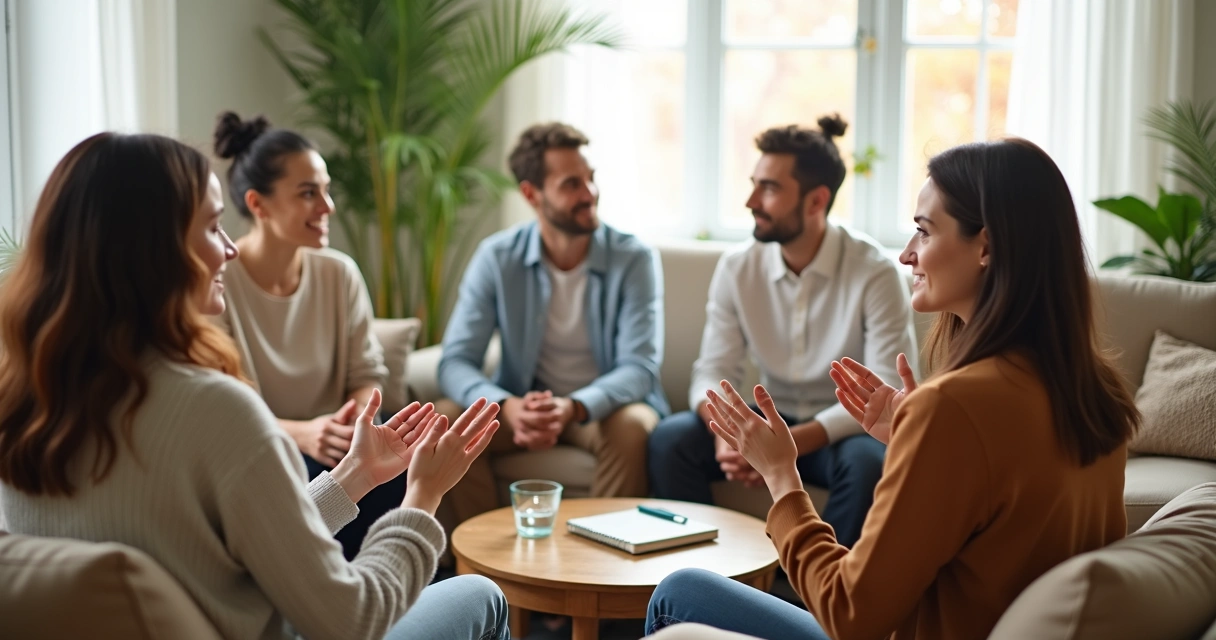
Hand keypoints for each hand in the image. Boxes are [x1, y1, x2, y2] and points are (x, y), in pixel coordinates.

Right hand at [292, 400, 358, 466]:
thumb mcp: (330, 418)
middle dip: (356, 447)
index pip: (348, 432)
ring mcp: (321, 448)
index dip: (358, 435)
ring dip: (350, 456)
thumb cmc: (320, 426)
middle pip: (345, 445)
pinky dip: (340, 462)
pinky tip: (347, 461)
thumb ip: (343, 412)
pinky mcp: (319, 457)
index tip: (364, 436)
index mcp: (329, 426)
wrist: (299, 435)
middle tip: (364, 448)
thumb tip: (354, 402)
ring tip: (358, 455)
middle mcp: (324, 437)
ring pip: (340, 455)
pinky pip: (333, 462)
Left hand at [331, 391, 435, 501]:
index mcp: (386, 431)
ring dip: (427, 424)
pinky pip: (419, 444)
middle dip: (422, 416)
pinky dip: (427, 435)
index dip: (409, 411)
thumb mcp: (364, 421)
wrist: (361, 467)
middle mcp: (395, 440)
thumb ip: (372, 406)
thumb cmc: (359, 446)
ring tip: (437, 414)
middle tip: (432, 406)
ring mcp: (402, 449)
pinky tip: (434, 426)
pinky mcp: (408, 458)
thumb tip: (376, 389)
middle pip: (411, 425)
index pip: (401, 418)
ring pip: (417, 433)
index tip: (418, 403)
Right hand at [403, 398, 500, 513]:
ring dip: (488, 426)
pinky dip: (485, 440)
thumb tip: (444, 417)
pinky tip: (488, 434)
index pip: (464, 421)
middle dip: (486, 415)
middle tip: (496, 404)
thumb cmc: (419, 471)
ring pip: (480, 437)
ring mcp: (464, 457)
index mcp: (447, 441)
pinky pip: (478, 450)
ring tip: (496, 416)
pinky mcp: (465, 465)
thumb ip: (434, 432)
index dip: (474, 409)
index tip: (483, 400)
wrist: (426, 492)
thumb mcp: (422, 449)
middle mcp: (459, 447)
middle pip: (476, 427)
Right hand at [501, 391, 561, 450]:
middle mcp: (518, 426)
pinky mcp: (522, 442)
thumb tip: (548, 394)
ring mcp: (519, 435)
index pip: (537, 418)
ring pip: (533, 441)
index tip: (560, 414)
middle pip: (535, 432)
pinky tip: (554, 440)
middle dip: (550, 430)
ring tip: (557, 432)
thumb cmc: (529, 404)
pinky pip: (533, 447)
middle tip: (560, 426)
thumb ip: (540, 395)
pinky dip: (544, 445)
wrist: (517, 414)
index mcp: (521, 414)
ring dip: (547, 438)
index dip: (550, 417)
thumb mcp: (532, 396)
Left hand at [706, 381, 801, 501]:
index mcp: (755, 423)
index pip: (738, 403)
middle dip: (718, 400)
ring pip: (725, 423)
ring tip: (708, 402)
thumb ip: (767, 406)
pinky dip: (718, 429)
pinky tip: (712, 423)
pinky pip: (726, 437)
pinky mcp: (741, 449)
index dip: (730, 392)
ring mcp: (741, 441)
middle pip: (728, 412)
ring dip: (715, 412)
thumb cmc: (784, 448)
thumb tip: (757, 387)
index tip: (723, 382)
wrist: (779, 472)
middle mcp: (744, 431)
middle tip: (708, 390)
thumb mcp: (780, 425)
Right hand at [829, 353, 917, 444]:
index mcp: (885, 391)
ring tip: (832, 373)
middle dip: (845, 374)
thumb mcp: (911, 390)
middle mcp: (875, 400)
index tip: (844, 360)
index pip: (867, 376)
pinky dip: (845, 401)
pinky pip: (853, 410)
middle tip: (833, 364)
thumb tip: (901, 354)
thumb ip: (905, 373)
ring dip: (842, 384)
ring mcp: (870, 411)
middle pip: (856, 384)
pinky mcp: (867, 423)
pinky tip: (838, 391)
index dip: (856, 368)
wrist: (913, 432)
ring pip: (852, 395)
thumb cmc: (915, 412)